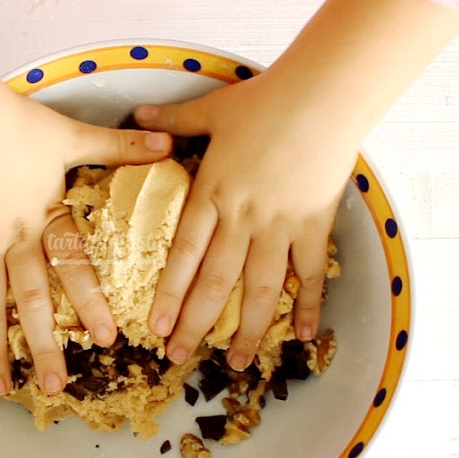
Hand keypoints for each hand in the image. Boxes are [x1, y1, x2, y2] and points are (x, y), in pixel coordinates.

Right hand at [0, 88, 171, 395]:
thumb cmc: (12, 122)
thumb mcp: (71, 134)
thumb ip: (119, 146)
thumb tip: (168, 143)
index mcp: (47, 217)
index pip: (75, 267)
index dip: (91, 303)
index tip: (106, 340)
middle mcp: (14, 239)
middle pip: (32, 302)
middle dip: (44, 346)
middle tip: (55, 386)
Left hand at [135, 72, 356, 370]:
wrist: (323, 95)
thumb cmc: (266, 100)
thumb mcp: (211, 110)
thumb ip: (172, 120)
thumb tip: (135, 115)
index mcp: (213, 193)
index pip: (184, 255)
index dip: (169, 294)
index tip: (156, 326)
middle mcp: (242, 217)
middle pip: (215, 283)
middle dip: (195, 324)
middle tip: (178, 357)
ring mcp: (280, 225)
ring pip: (260, 289)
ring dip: (246, 329)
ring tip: (235, 362)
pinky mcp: (314, 224)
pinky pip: (310, 274)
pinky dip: (307, 305)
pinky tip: (301, 335)